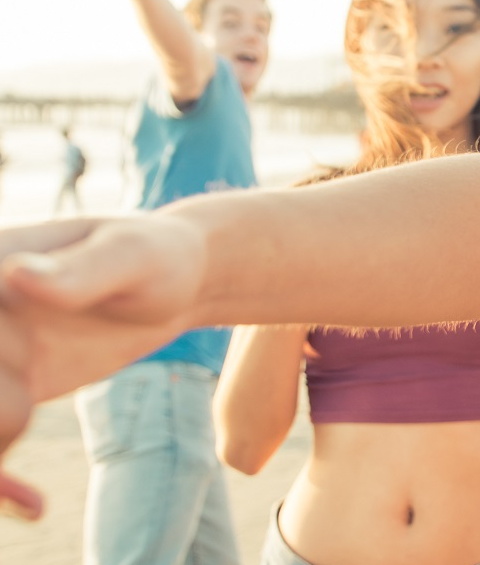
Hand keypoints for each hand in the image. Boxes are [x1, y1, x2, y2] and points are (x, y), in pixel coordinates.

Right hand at [0, 215, 207, 517]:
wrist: (180, 284)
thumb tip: (18, 276)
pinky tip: (33, 504)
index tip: (17, 384)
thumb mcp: (129, 256)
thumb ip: (80, 272)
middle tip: (21, 413)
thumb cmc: (158, 255)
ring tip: (28, 488)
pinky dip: (1, 479)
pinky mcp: (6, 387)